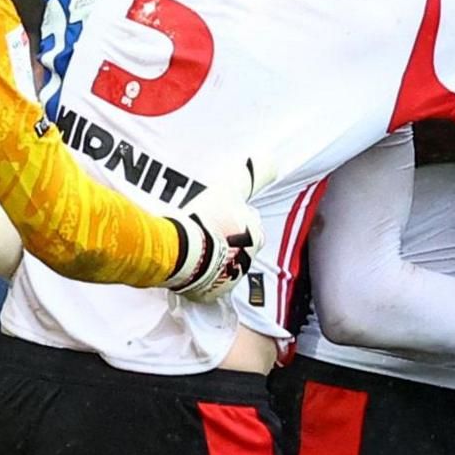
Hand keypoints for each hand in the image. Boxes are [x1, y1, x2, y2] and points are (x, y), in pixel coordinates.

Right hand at [168, 160, 264, 298]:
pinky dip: (202, 276)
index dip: (237, 222)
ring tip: (195, 248)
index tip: (220, 219)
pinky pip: (210, 285)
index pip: (253, 229)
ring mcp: (230, 280)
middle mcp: (248, 261)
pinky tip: (190, 265)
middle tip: (206, 232)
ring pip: (225, 267)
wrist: (181, 251)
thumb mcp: (228, 190)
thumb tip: (273, 160)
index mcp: (255, 237)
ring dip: (215, 259)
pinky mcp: (212, 294)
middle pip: (240, 249)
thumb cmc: (206, 219)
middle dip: (227, 242)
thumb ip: (249, 176)